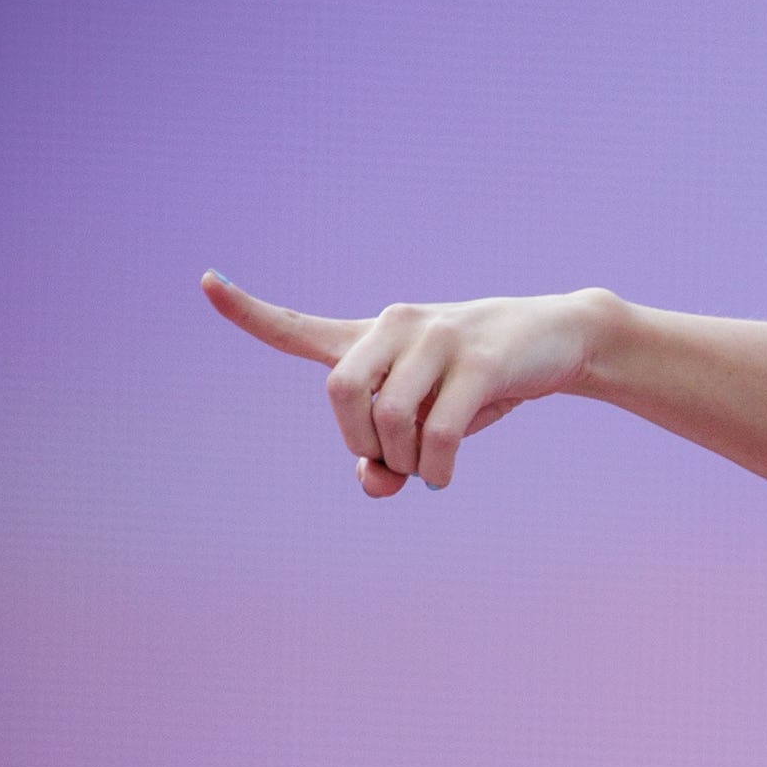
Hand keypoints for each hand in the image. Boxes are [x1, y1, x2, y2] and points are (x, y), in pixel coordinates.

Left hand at [202, 271, 612, 495]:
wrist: (560, 339)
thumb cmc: (481, 382)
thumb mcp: (430, 419)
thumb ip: (388, 455)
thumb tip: (375, 484)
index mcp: (374, 335)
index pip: (299, 327)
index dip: (248, 312)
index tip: (206, 282)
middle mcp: (398, 327)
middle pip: (341, 393)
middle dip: (360, 442)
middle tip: (393, 459)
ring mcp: (439, 339)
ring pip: (390, 419)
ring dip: (405, 462)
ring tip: (429, 469)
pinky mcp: (481, 361)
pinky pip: (439, 433)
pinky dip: (434, 469)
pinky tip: (442, 476)